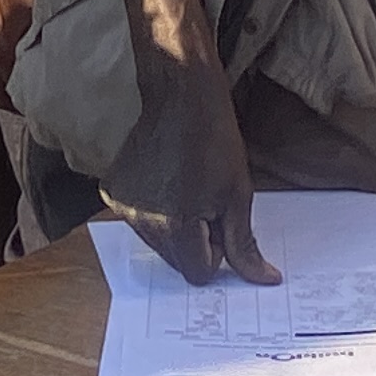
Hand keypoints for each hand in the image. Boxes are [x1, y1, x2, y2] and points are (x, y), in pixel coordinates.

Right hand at [0, 0, 34, 114]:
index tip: (44, 101)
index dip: (30, 94)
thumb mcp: (28, 0)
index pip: (18, 81)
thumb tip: (66, 36)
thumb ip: (43, 22)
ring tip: (14, 106)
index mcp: (0, 45)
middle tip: (31, 110)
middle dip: (14, 103)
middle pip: (0, 92)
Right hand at [105, 58, 272, 284]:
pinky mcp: (111, 191)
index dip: (216, 249)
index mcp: (175, 226)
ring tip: (184, 185)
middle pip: (176, 261)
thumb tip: (264, 279)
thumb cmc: (215, 140)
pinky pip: (138, 220)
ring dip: (174, 226)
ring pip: (157, 242)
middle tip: (206, 198)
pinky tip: (163, 179)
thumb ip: (244, 244)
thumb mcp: (238, 195)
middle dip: (195, 240)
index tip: (219, 216)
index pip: (198, 273)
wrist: (180, 95)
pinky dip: (153, 210)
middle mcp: (142, 222)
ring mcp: (122, 207)